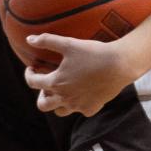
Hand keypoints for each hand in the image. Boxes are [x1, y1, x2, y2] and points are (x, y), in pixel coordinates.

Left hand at [22, 35, 140, 117]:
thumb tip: (29, 39)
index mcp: (55, 83)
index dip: (29, 74)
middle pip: (43, 104)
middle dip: (41, 95)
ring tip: (62, 90)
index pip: (32, 82)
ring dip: (57, 102)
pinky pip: (80, 111)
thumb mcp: (68, 44)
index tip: (31, 68)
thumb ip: (47, 41)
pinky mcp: (92, 108)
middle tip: (46, 85)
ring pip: (59, 111)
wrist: (121, 64)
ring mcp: (78, 105)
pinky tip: (81, 94)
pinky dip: (78, 104)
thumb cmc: (94, 53)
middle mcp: (64, 98)